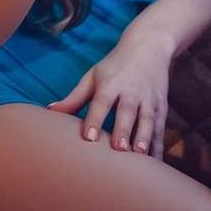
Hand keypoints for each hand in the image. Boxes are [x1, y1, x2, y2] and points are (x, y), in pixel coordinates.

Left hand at [48, 27, 173, 157]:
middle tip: (118, 149)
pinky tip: (155, 164)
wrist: (149, 46)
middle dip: (124, 130)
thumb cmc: (115, 66)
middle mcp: (131, 91)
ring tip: (140, 155)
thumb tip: (49, 111)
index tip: (88, 137)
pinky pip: (161, 128)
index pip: (101, 101)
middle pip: (127, 111)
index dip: (95, 118)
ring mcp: (149, 99)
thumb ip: (74, 97)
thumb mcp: (94, 76)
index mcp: (110, 84)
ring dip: (144, 137)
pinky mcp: (162, 106)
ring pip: (148, 119)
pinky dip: (159, 145)